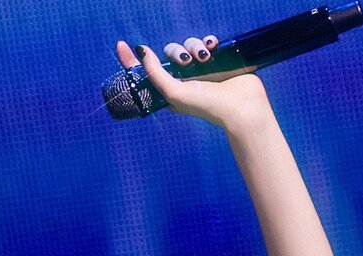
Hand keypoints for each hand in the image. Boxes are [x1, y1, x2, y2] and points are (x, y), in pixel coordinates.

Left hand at [115, 36, 269, 131]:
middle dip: (177, 52)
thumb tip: (141, 51)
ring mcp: (201, 68)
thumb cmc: (206, 105)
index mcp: (170, 88)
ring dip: (194, 46)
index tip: (121, 45)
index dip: (132, 59)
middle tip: (188, 62)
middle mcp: (184, 78)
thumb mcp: (173, 92)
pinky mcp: (218, 59)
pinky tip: (213, 47)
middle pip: (170, 52)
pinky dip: (208, 41)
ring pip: (188, 44)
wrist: (241, 107)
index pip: (146, 70)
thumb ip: (155, 73)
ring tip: (205, 58)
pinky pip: (207, 42)